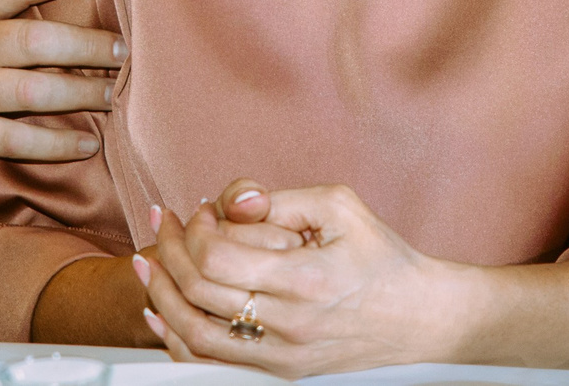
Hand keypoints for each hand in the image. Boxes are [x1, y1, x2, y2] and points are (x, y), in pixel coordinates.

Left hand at [135, 181, 472, 376]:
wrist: (420, 320)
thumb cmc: (382, 259)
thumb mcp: (340, 207)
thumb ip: (280, 199)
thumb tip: (231, 201)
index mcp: (306, 278)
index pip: (218, 259)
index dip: (196, 230)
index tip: (199, 211)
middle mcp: (290, 324)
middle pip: (199, 293)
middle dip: (169, 251)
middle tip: (162, 224)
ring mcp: (282, 355)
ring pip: (196, 334)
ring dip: (161, 295)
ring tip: (148, 263)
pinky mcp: (281, 372)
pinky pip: (213, 363)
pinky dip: (178, 339)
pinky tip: (161, 313)